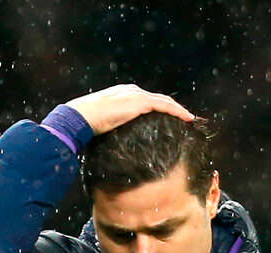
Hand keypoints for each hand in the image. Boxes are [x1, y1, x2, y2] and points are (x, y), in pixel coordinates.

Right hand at [65, 84, 193, 135]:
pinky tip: (188, 118)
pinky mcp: (140, 102)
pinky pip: (165, 106)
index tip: (169, 119)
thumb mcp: (101, 125)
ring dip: (179, 110)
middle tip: (185, 119)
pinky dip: (178, 111)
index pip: (146, 101)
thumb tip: (109, 144)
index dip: (159, 109)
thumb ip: (110, 128)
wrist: (81, 117)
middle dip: (173, 108)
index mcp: (122, 95)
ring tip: (190, 119)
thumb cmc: (86, 124)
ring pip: (165, 102)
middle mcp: (131, 91)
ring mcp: (136, 95)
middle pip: (158, 99)